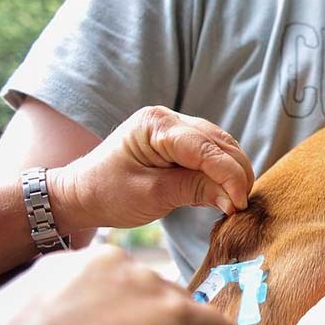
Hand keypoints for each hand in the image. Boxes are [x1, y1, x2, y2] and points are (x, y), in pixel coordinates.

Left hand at [50, 105, 254, 229]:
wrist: (82, 192)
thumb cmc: (108, 194)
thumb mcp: (152, 195)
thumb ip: (195, 191)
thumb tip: (235, 200)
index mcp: (156, 125)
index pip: (206, 148)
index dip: (229, 175)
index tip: (241, 203)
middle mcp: (169, 118)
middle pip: (220, 143)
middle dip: (237, 173)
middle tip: (242, 206)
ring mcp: (175, 126)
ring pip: (221, 145)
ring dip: (234, 171)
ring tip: (237, 201)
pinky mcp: (180, 140)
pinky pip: (212, 151)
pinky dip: (223, 170)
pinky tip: (226, 191)